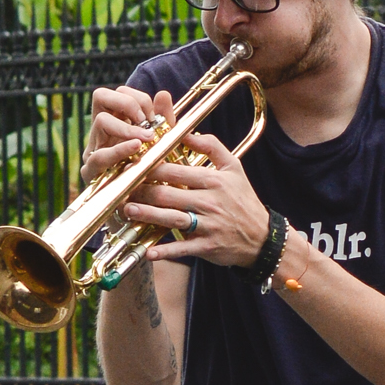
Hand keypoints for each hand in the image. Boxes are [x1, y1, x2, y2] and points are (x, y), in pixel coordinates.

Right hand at [82, 82, 170, 189]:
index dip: (137, 97)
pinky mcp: (91, 172)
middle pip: (100, 96)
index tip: (153, 117)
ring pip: (100, 121)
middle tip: (147, 122)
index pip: (117, 92)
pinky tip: (136, 148)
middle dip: (128, 104)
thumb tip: (163, 94)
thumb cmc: (151, 175)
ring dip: (127, 127)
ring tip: (146, 139)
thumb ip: (163, 121)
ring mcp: (93, 150)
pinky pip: (100, 155)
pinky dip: (119, 149)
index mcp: (115, 122)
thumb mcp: (161, 144)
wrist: (142, 212)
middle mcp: (100, 132)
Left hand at [128, 127, 274, 270]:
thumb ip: (212, 146)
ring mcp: (208, 225)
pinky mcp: (207, 247)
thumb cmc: (243, 200)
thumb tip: (188, 133)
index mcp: (213, 180)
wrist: (263, 238)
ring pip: (172, 219)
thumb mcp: (234, 168)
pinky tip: (148, 252)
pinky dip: (165, 251)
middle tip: (122, 189)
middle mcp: (209, 202)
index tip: (133, 164)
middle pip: (168, 194)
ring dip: (147, 216)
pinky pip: (183, 248)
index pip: (176, 170)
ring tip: (127, 211)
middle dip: (142, 191)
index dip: (151, 167)